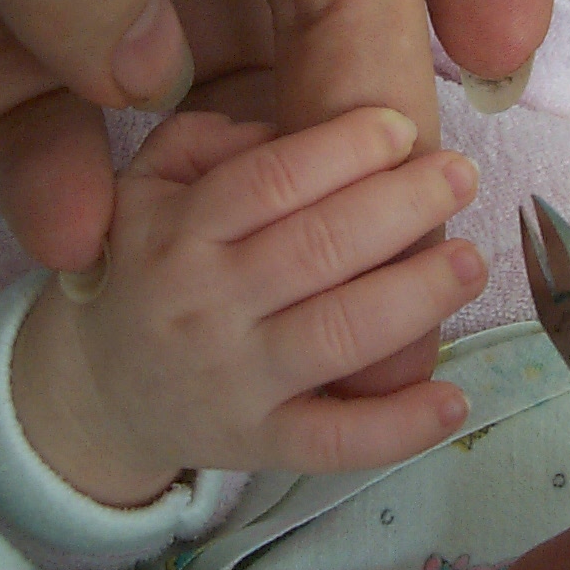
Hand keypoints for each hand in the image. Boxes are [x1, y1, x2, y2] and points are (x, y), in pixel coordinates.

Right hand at [8, 107, 486, 505]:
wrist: (98, 391)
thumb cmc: (152, 266)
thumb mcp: (148, 185)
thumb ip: (204, 140)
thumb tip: (288, 126)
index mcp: (180, 231)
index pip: (271, 180)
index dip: (346, 148)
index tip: (402, 127)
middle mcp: (206, 305)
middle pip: (319, 248)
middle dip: (403, 205)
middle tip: (461, 176)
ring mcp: (236, 381)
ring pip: (339, 335)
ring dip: (417, 295)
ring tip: (471, 261)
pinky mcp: (261, 444)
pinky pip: (335, 442)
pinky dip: (400, 427)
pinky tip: (455, 400)